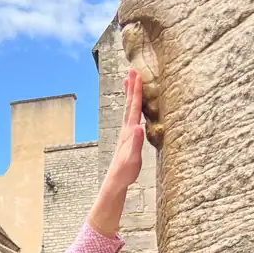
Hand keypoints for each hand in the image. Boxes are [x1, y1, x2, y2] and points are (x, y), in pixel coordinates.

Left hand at [107, 69, 145, 189]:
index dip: (136, 91)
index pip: (133, 107)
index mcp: (129, 132)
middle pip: (129, 104)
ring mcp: (126, 134)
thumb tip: (138, 126)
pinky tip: (133, 108)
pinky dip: (131, 107)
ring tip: (129, 82)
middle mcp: (126, 130)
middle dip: (131, 87)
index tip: (138, 75)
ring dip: (129, 95)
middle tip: (132, 70)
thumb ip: (135, 143)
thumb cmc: (125, 172)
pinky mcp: (127, 139)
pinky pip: (130, 117)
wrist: (115, 182)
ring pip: (128, 109)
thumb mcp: (132, 159)